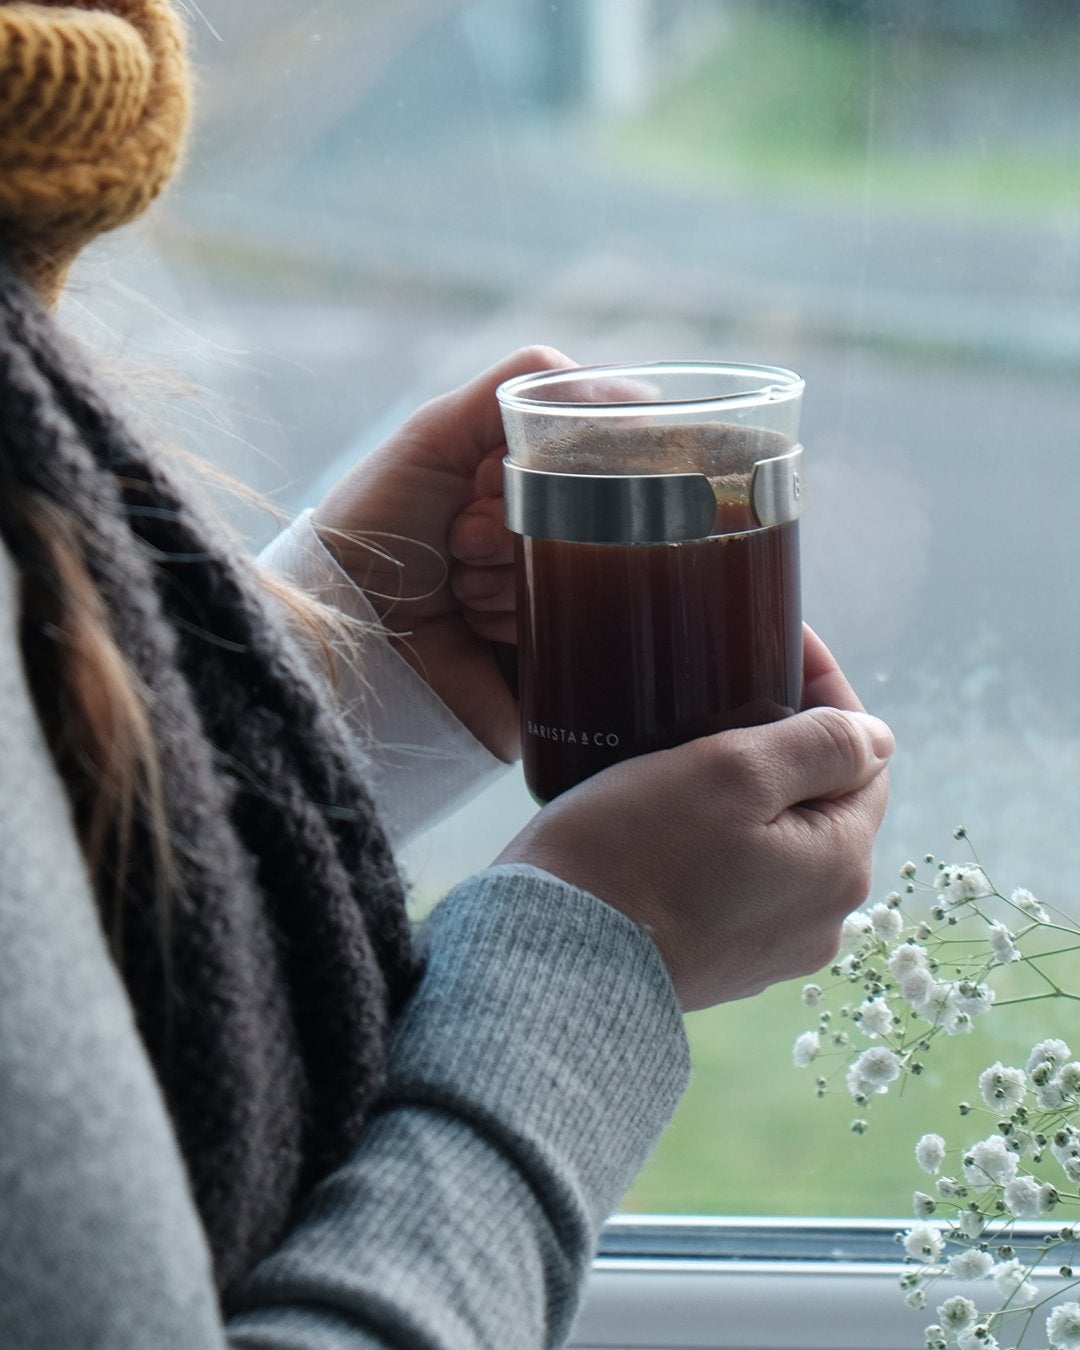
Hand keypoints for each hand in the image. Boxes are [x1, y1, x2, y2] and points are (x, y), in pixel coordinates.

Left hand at [313, 346, 575, 761]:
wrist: (346, 626)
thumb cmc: (375, 524)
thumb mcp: (436, 434)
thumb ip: (514, 387)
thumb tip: (623, 389)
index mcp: (519, 480)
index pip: (589, 459)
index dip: (554, 471)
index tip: (497, 483)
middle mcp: (539, 535)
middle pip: (591, 520)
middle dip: (518, 530)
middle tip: (462, 542)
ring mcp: (547, 597)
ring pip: (585, 577)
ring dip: (513, 583)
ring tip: (460, 592)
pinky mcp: (549, 654)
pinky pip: (576, 631)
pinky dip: (520, 624)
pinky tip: (474, 627)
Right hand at [496, 629, 891, 1011]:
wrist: (552, 959)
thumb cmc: (636, 853)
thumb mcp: (731, 772)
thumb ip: (819, 747)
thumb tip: (878, 739)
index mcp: (840, 864)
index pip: (862, 757)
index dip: (823, 694)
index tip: (774, 647)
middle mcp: (822, 917)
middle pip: (822, 803)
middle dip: (783, 747)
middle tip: (720, 698)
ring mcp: (773, 949)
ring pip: (780, 843)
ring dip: (749, 798)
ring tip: (688, 757)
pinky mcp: (723, 965)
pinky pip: (740, 883)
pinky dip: (719, 845)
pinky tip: (671, 825)